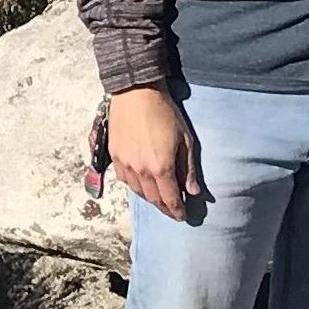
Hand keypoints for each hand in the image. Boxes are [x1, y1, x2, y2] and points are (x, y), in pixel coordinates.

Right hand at [107, 85, 202, 218]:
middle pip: (153, 199)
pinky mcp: (114, 155)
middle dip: (165, 208)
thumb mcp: (185, 139)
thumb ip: (189, 168)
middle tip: (173, 210)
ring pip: (137, 191)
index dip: (178, 211)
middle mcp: (141, 170)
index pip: (171, 199)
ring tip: (158, 199)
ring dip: (150, 198)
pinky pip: (124, 179)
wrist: (136, 92)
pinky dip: (134, 185)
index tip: (183, 216)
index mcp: (162, 167)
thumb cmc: (164, 113)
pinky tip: (141, 184)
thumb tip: (194, 191)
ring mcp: (125, 163)